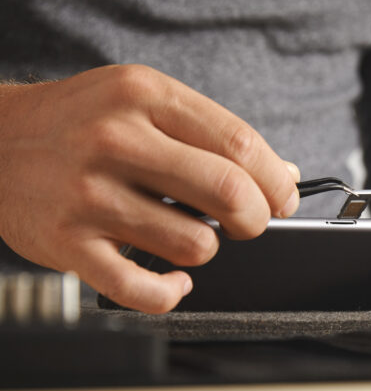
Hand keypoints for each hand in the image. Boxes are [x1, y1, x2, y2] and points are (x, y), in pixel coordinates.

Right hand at [0, 65, 299, 312]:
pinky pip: (141, 289)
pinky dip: (171, 294)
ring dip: (208, 250)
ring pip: (193, 244)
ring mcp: (88, 194)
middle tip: (249, 223)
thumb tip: (283, 174)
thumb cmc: (80, 122)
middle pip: (227, 191)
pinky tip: (173, 281)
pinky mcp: (67, 242)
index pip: (239, 143)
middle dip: (256, 218)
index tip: (284, 197)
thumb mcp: (144, 101)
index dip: (275, 180)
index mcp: (145, 96)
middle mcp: (116, 140)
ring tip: (191, 237)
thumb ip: (212, 133)